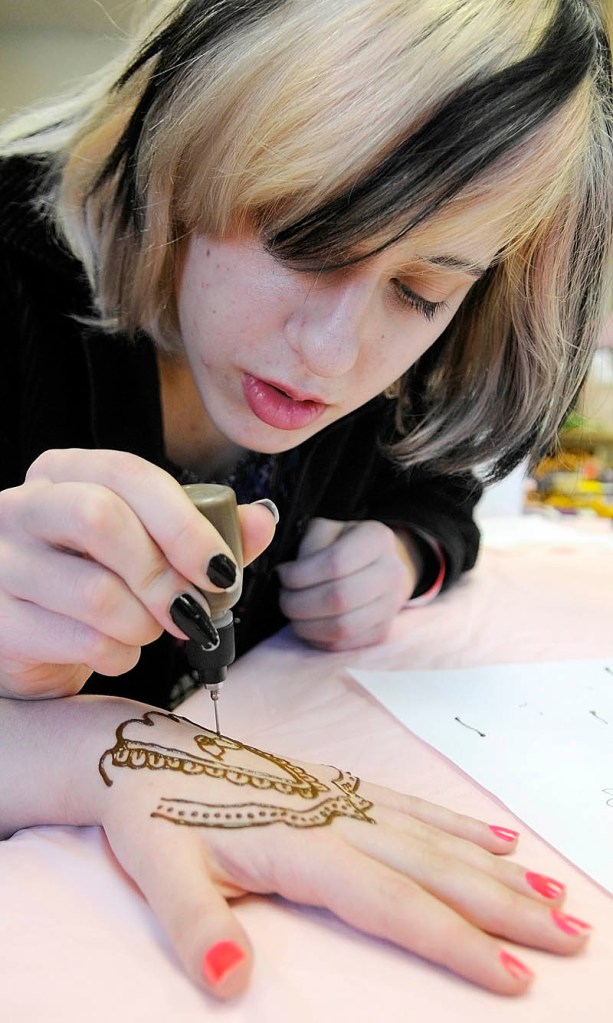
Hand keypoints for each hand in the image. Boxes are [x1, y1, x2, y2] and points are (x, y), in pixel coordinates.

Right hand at [0, 448, 275, 697]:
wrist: (30, 639)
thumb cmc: (96, 580)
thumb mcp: (150, 547)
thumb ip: (206, 533)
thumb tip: (261, 521)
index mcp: (64, 472)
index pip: (128, 476)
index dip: (184, 524)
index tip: (221, 569)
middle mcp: (21, 507)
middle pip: (100, 519)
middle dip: (164, 574)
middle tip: (192, 610)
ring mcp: (1, 564)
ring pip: (96, 592)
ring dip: (145, 623)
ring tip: (149, 628)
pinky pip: (83, 641)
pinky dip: (120, 654)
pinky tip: (116, 650)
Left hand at [91, 702, 589, 999]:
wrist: (141, 755)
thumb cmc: (152, 815)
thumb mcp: (157, 874)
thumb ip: (196, 925)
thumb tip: (232, 982)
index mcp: (296, 843)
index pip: (390, 901)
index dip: (454, 940)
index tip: (513, 973)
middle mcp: (331, 815)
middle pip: (432, 865)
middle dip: (503, 905)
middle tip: (572, 933)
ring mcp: (337, 796)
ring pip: (432, 834)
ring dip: (493, 868)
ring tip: (550, 892)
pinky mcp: (334, 785)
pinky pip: (409, 804)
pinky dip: (456, 823)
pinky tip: (492, 837)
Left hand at [277, 518, 418, 650]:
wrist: (375, 565)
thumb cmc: (341, 544)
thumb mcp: (325, 530)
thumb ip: (309, 545)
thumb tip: (288, 574)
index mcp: (377, 538)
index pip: (335, 562)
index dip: (300, 574)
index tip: (282, 575)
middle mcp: (392, 571)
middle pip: (340, 598)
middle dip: (300, 603)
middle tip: (284, 598)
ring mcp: (391, 605)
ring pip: (343, 627)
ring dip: (306, 625)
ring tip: (293, 614)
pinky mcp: (383, 632)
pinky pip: (345, 645)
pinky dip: (318, 640)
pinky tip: (307, 625)